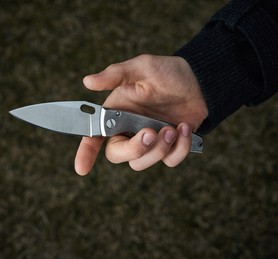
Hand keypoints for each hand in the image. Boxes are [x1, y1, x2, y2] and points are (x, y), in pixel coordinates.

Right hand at [74, 54, 207, 175]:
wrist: (200, 81)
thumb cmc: (167, 72)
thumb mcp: (141, 68)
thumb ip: (114, 75)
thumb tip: (87, 81)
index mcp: (117, 113)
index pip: (95, 136)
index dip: (86, 153)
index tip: (82, 168)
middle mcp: (129, 130)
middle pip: (118, 155)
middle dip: (134, 149)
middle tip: (151, 132)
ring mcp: (149, 142)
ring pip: (142, 163)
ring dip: (159, 148)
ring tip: (173, 128)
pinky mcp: (168, 148)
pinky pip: (169, 161)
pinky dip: (180, 148)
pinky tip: (185, 128)